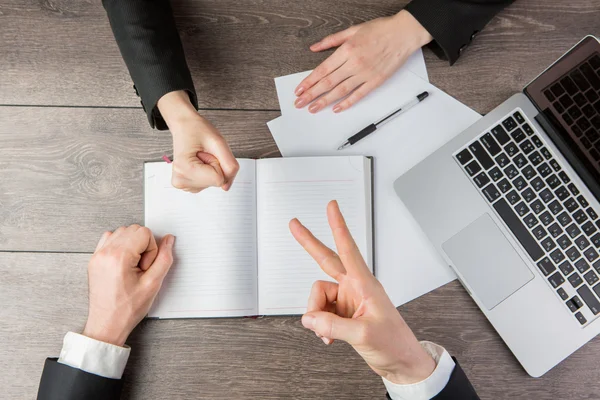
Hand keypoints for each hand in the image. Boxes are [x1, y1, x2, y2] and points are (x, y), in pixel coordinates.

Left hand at [83, 225, 174, 345]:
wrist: (106, 324)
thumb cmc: (127, 309)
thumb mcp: (153, 284)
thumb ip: (164, 258)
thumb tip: (168, 240)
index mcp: (119, 257)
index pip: (144, 232)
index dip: (151, 249)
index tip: (146, 267)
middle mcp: (105, 253)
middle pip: (133, 229)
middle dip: (142, 245)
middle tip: (141, 267)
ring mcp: (97, 255)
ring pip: (122, 232)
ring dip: (131, 244)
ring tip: (132, 266)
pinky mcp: (94, 259)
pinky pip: (109, 239)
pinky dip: (120, 245)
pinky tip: (124, 262)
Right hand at [158, 91, 239, 192]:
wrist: (184, 127)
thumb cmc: (197, 130)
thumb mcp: (219, 142)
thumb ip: (229, 165)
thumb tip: (227, 186)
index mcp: (184, 169)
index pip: (219, 179)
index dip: (218, 163)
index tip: (206, 152)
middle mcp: (180, 180)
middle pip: (216, 182)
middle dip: (215, 166)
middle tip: (203, 153)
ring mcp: (183, 184)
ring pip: (213, 183)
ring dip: (211, 169)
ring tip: (200, 156)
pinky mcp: (187, 185)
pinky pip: (209, 183)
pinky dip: (208, 172)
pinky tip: (198, 162)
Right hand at [289, 201, 435, 383]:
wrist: (401, 363)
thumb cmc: (394, 343)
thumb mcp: (363, 335)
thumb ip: (332, 326)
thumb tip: (309, 319)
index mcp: (365, 284)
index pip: (348, 249)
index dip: (338, 226)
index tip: (331, 207)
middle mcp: (355, 288)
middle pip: (326, 261)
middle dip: (309, 244)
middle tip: (294, 225)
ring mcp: (347, 300)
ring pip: (318, 297)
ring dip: (316, 315)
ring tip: (327, 333)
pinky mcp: (343, 314)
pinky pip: (320, 313)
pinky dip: (320, 326)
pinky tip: (328, 337)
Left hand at [294, 10, 432, 113]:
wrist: (404, 33)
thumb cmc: (381, 29)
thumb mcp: (352, 30)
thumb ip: (331, 40)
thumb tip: (314, 47)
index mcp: (347, 50)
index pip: (322, 70)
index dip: (309, 81)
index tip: (299, 90)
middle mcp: (354, 63)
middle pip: (328, 82)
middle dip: (311, 94)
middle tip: (300, 103)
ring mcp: (365, 74)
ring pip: (340, 91)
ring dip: (324, 101)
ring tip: (313, 108)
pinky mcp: (375, 81)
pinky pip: (358, 95)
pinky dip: (347, 103)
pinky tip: (336, 109)